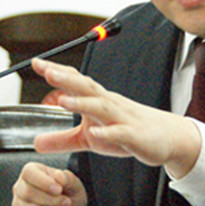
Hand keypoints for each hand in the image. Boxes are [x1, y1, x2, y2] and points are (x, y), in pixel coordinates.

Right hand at [12, 161, 87, 205]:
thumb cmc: (69, 194)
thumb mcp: (73, 184)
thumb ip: (67, 178)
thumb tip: (58, 176)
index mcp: (31, 171)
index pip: (29, 173)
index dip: (44, 182)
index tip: (59, 190)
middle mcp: (20, 187)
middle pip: (29, 193)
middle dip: (53, 200)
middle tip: (67, 203)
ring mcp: (18, 205)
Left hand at [30, 58, 201, 179]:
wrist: (168, 137)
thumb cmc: (128, 131)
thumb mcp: (90, 138)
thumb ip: (63, 140)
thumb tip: (36, 143)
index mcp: (98, 101)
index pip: (76, 82)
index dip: (57, 72)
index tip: (36, 63)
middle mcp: (110, 104)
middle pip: (87, 87)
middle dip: (67, 79)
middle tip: (47, 71)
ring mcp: (122, 119)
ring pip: (102, 107)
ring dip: (83, 102)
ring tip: (64, 100)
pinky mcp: (134, 136)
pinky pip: (120, 133)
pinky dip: (107, 132)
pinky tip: (94, 133)